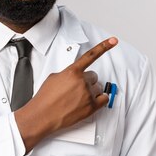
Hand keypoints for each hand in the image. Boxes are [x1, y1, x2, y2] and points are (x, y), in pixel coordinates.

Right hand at [14, 37, 117, 151]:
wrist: (42, 115)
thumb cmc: (45, 98)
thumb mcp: (54, 78)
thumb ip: (68, 73)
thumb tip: (74, 76)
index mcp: (72, 72)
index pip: (91, 56)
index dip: (104, 46)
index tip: (113, 41)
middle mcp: (81, 82)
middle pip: (93, 76)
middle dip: (86, 81)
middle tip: (75, 89)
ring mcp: (87, 94)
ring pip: (98, 88)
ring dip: (90, 91)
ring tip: (77, 98)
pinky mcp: (91, 107)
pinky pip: (104, 99)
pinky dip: (98, 100)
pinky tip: (88, 102)